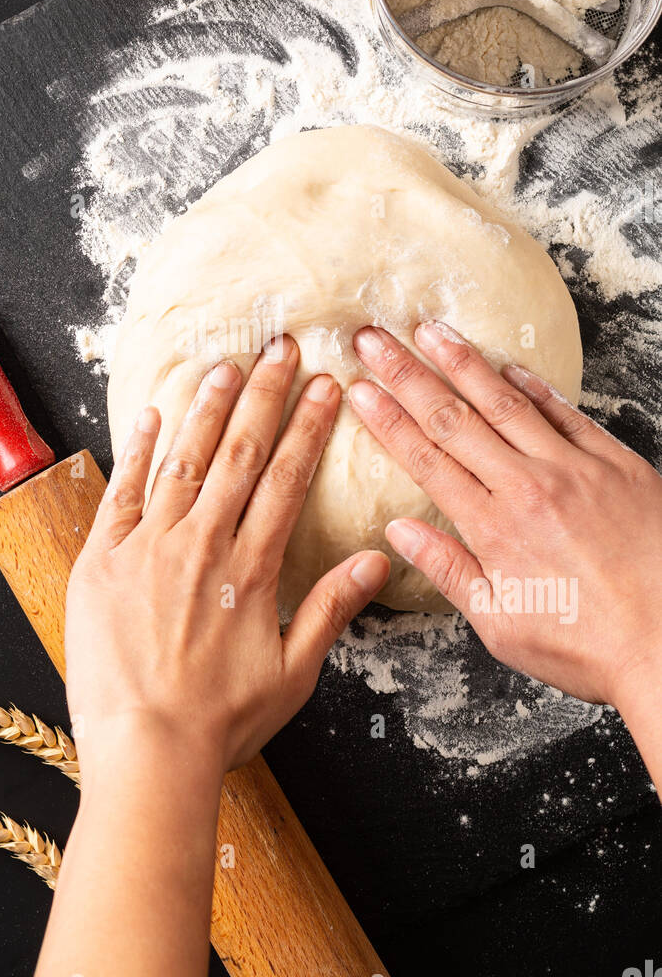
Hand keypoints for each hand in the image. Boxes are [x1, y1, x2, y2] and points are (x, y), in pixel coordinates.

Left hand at [66, 336, 388, 773]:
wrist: (146, 750)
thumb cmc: (221, 721)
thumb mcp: (294, 673)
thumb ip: (332, 608)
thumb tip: (379, 559)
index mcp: (251, 568)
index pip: (288, 479)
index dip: (309, 426)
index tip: (325, 386)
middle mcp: (202, 544)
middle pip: (239, 454)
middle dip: (264, 396)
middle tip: (281, 347)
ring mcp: (147, 547)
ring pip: (182, 460)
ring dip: (206, 408)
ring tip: (225, 366)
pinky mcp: (101, 560)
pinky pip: (120, 492)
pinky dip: (136, 450)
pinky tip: (150, 414)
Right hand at [348, 321, 661, 712]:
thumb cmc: (587, 646)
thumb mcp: (502, 624)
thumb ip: (449, 571)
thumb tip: (399, 531)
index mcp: (494, 528)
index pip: (426, 459)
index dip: (386, 420)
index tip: (359, 388)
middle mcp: (529, 487)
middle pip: (454, 419)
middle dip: (407, 374)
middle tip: (374, 338)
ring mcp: (575, 469)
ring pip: (506, 403)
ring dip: (463, 363)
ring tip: (430, 330)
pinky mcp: (617, 464)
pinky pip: (566, 413)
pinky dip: (533, 386)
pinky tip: (509, 365)